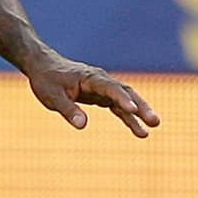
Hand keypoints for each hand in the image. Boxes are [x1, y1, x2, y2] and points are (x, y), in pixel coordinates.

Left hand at [26, 52, 158, 136]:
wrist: (43, 66)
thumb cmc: (46, 80)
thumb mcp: (52, 96)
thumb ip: (68, 109)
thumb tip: (82, 125)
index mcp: (89, 77)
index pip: (109, 88)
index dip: (121, 99)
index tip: (133, 110)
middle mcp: (100, 80)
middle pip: (125, 92)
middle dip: (140, 106)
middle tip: (154, 121)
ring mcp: (102, 87)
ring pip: (125, 99)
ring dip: (139, 112)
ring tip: (153, 127)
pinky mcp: (100, 95)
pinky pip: (118, 106)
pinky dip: (128, 117)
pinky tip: (139, 130)